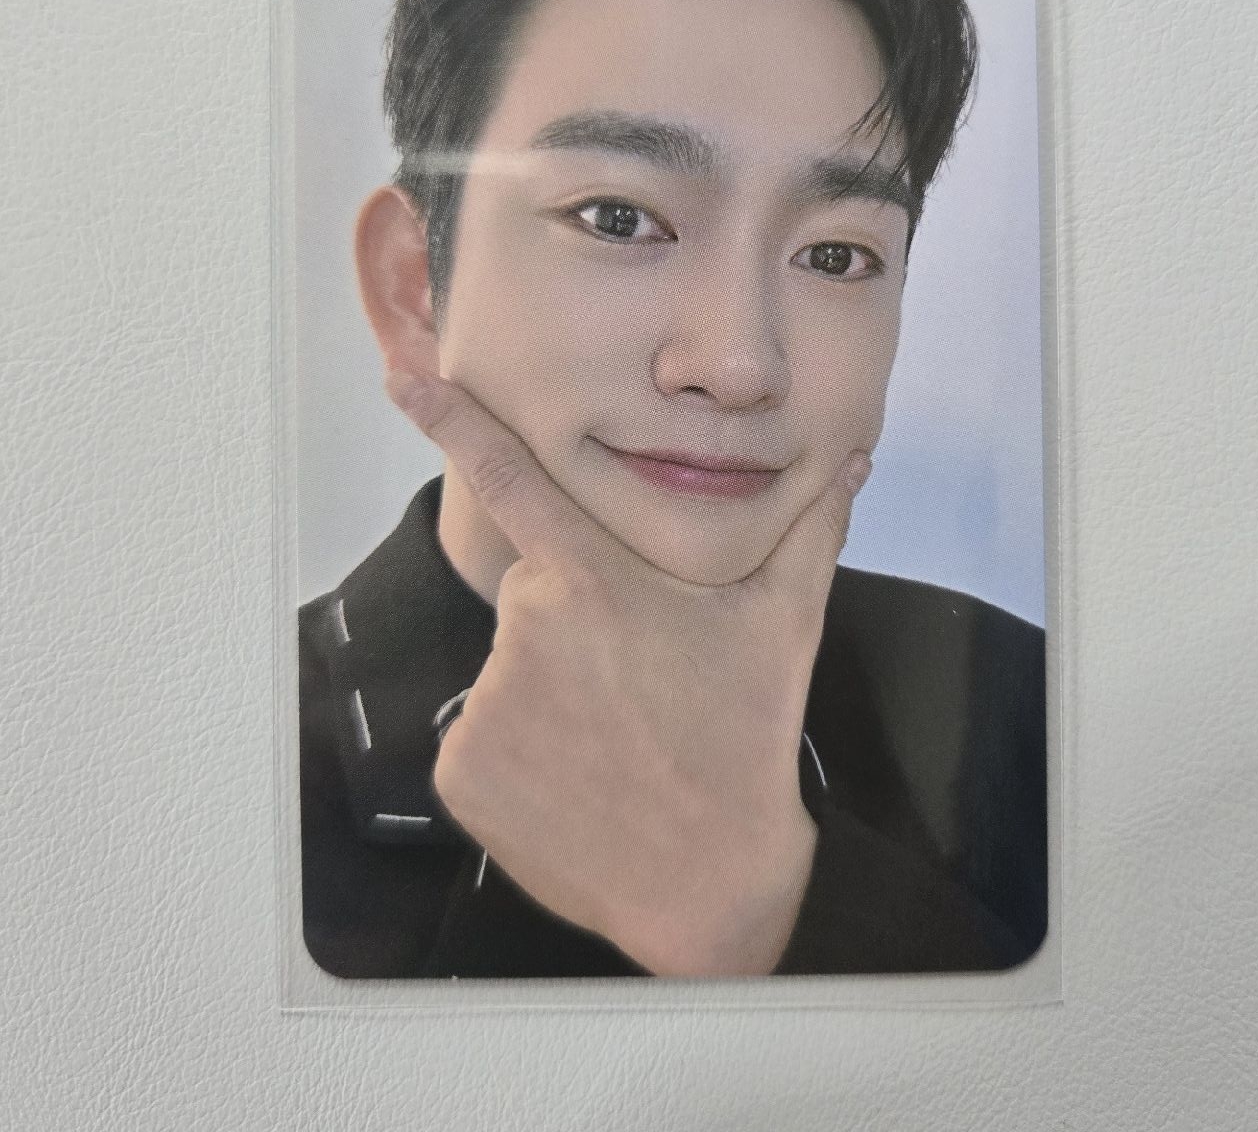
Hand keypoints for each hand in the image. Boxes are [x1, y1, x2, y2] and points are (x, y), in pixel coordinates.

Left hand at [385, 367, 871, 976]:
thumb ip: (810, 528)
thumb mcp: (785, 623)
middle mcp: (526, 629)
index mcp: (594, 579)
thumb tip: (855, 458)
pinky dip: (519, 752)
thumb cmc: (745, 737)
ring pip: (510, 670)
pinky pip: (483, 737)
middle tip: (636, 685)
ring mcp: (487, 703)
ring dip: (550, 692)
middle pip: (535, 597)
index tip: (401, 377)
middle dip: (577, 625)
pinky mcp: (462, 769)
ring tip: (612, 741)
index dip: (453, 420)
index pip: (511, 478)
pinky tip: (575, 780)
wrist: (709, 880)